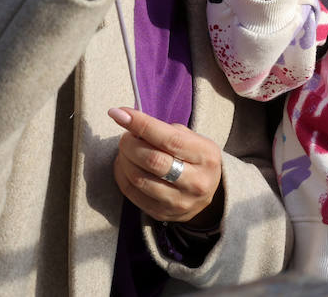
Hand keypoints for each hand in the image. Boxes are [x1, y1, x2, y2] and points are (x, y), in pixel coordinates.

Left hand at [109, 106, 222, 225]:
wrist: (209, 193)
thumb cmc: (196, 158)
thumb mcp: (193, 139)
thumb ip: (166, 130)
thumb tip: (131, 123)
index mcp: (206, 156)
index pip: (169, 138)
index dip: (141, 124)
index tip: (119, 113)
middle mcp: (195, 182)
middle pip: (152, 160)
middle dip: (130, 144)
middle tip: (126, 136)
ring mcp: (179, 202)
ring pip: (139, 178)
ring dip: (124, 160)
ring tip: (124, 150)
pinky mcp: (162, 213)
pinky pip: (132, 194)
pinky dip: (121, 175)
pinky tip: (123, 165)